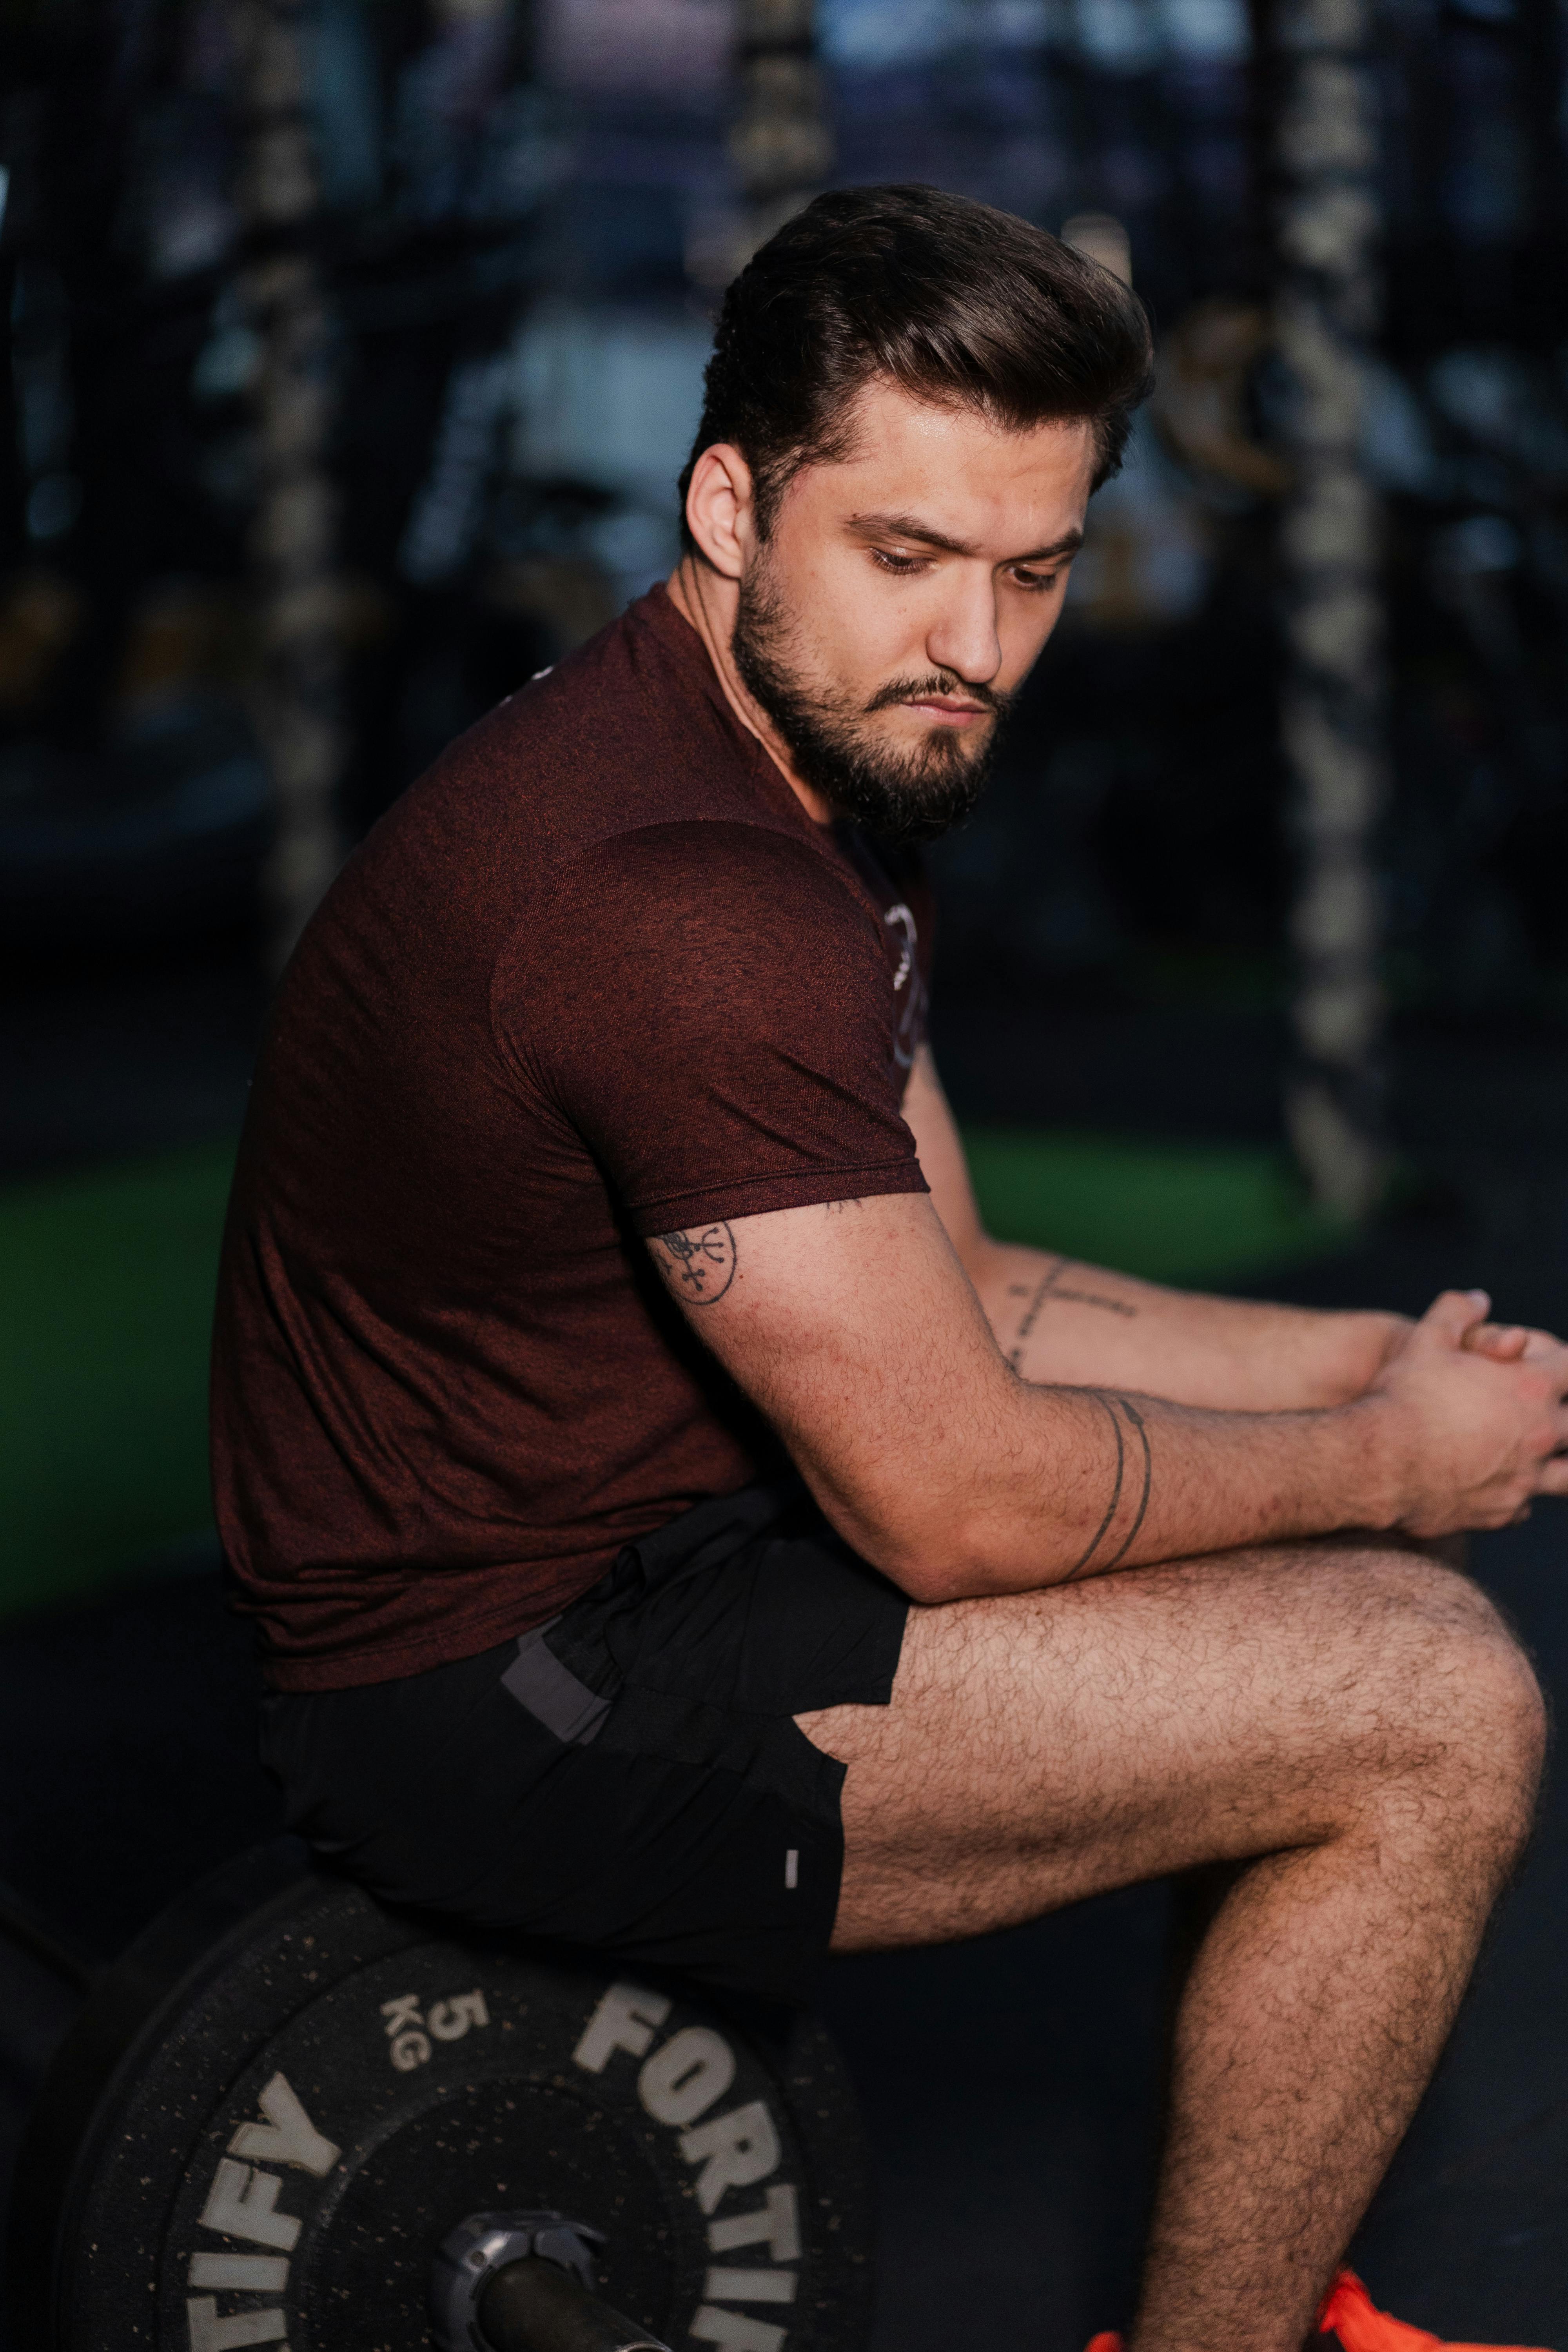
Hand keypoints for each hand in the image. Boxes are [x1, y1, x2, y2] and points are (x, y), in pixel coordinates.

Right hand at [1366, 1289, 1567, 1534]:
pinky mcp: (1507, 1510)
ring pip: (1567, 1476)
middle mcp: (1541, 1433)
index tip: (1544, 1366)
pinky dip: (1518, 1493)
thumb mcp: (1425, 1339)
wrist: (1378, 1464)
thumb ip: (1455, 1311)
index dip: (1558, 1363)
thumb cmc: (1403, 1396)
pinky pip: (1527, 1503)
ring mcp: (1528, 1477)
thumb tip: (1478, 1299)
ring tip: (1536, 1454)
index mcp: (1531, 1387)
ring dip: (1556, 1462)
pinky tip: (1498, 1484)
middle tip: (1541, 1411)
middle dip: (1560, 1414)